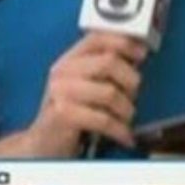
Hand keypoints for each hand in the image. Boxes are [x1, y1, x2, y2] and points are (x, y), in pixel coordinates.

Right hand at [24, 32, 146, 158]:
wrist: (43, 145)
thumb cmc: (69, 116)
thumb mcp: (83, 87)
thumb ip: (104, 70)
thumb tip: (136, 57)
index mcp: (69, 60)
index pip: (97, 38)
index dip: (124, 43)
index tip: (141, 54)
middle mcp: (63, 71)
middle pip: (109, 62)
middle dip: (130, 80)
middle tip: (132, 96)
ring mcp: (60, 92)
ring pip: (110, 92)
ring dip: (126, 110)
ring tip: (125, 120)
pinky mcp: (63, 115)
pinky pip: (104, 119)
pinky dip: (120, 130)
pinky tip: (123, 135)